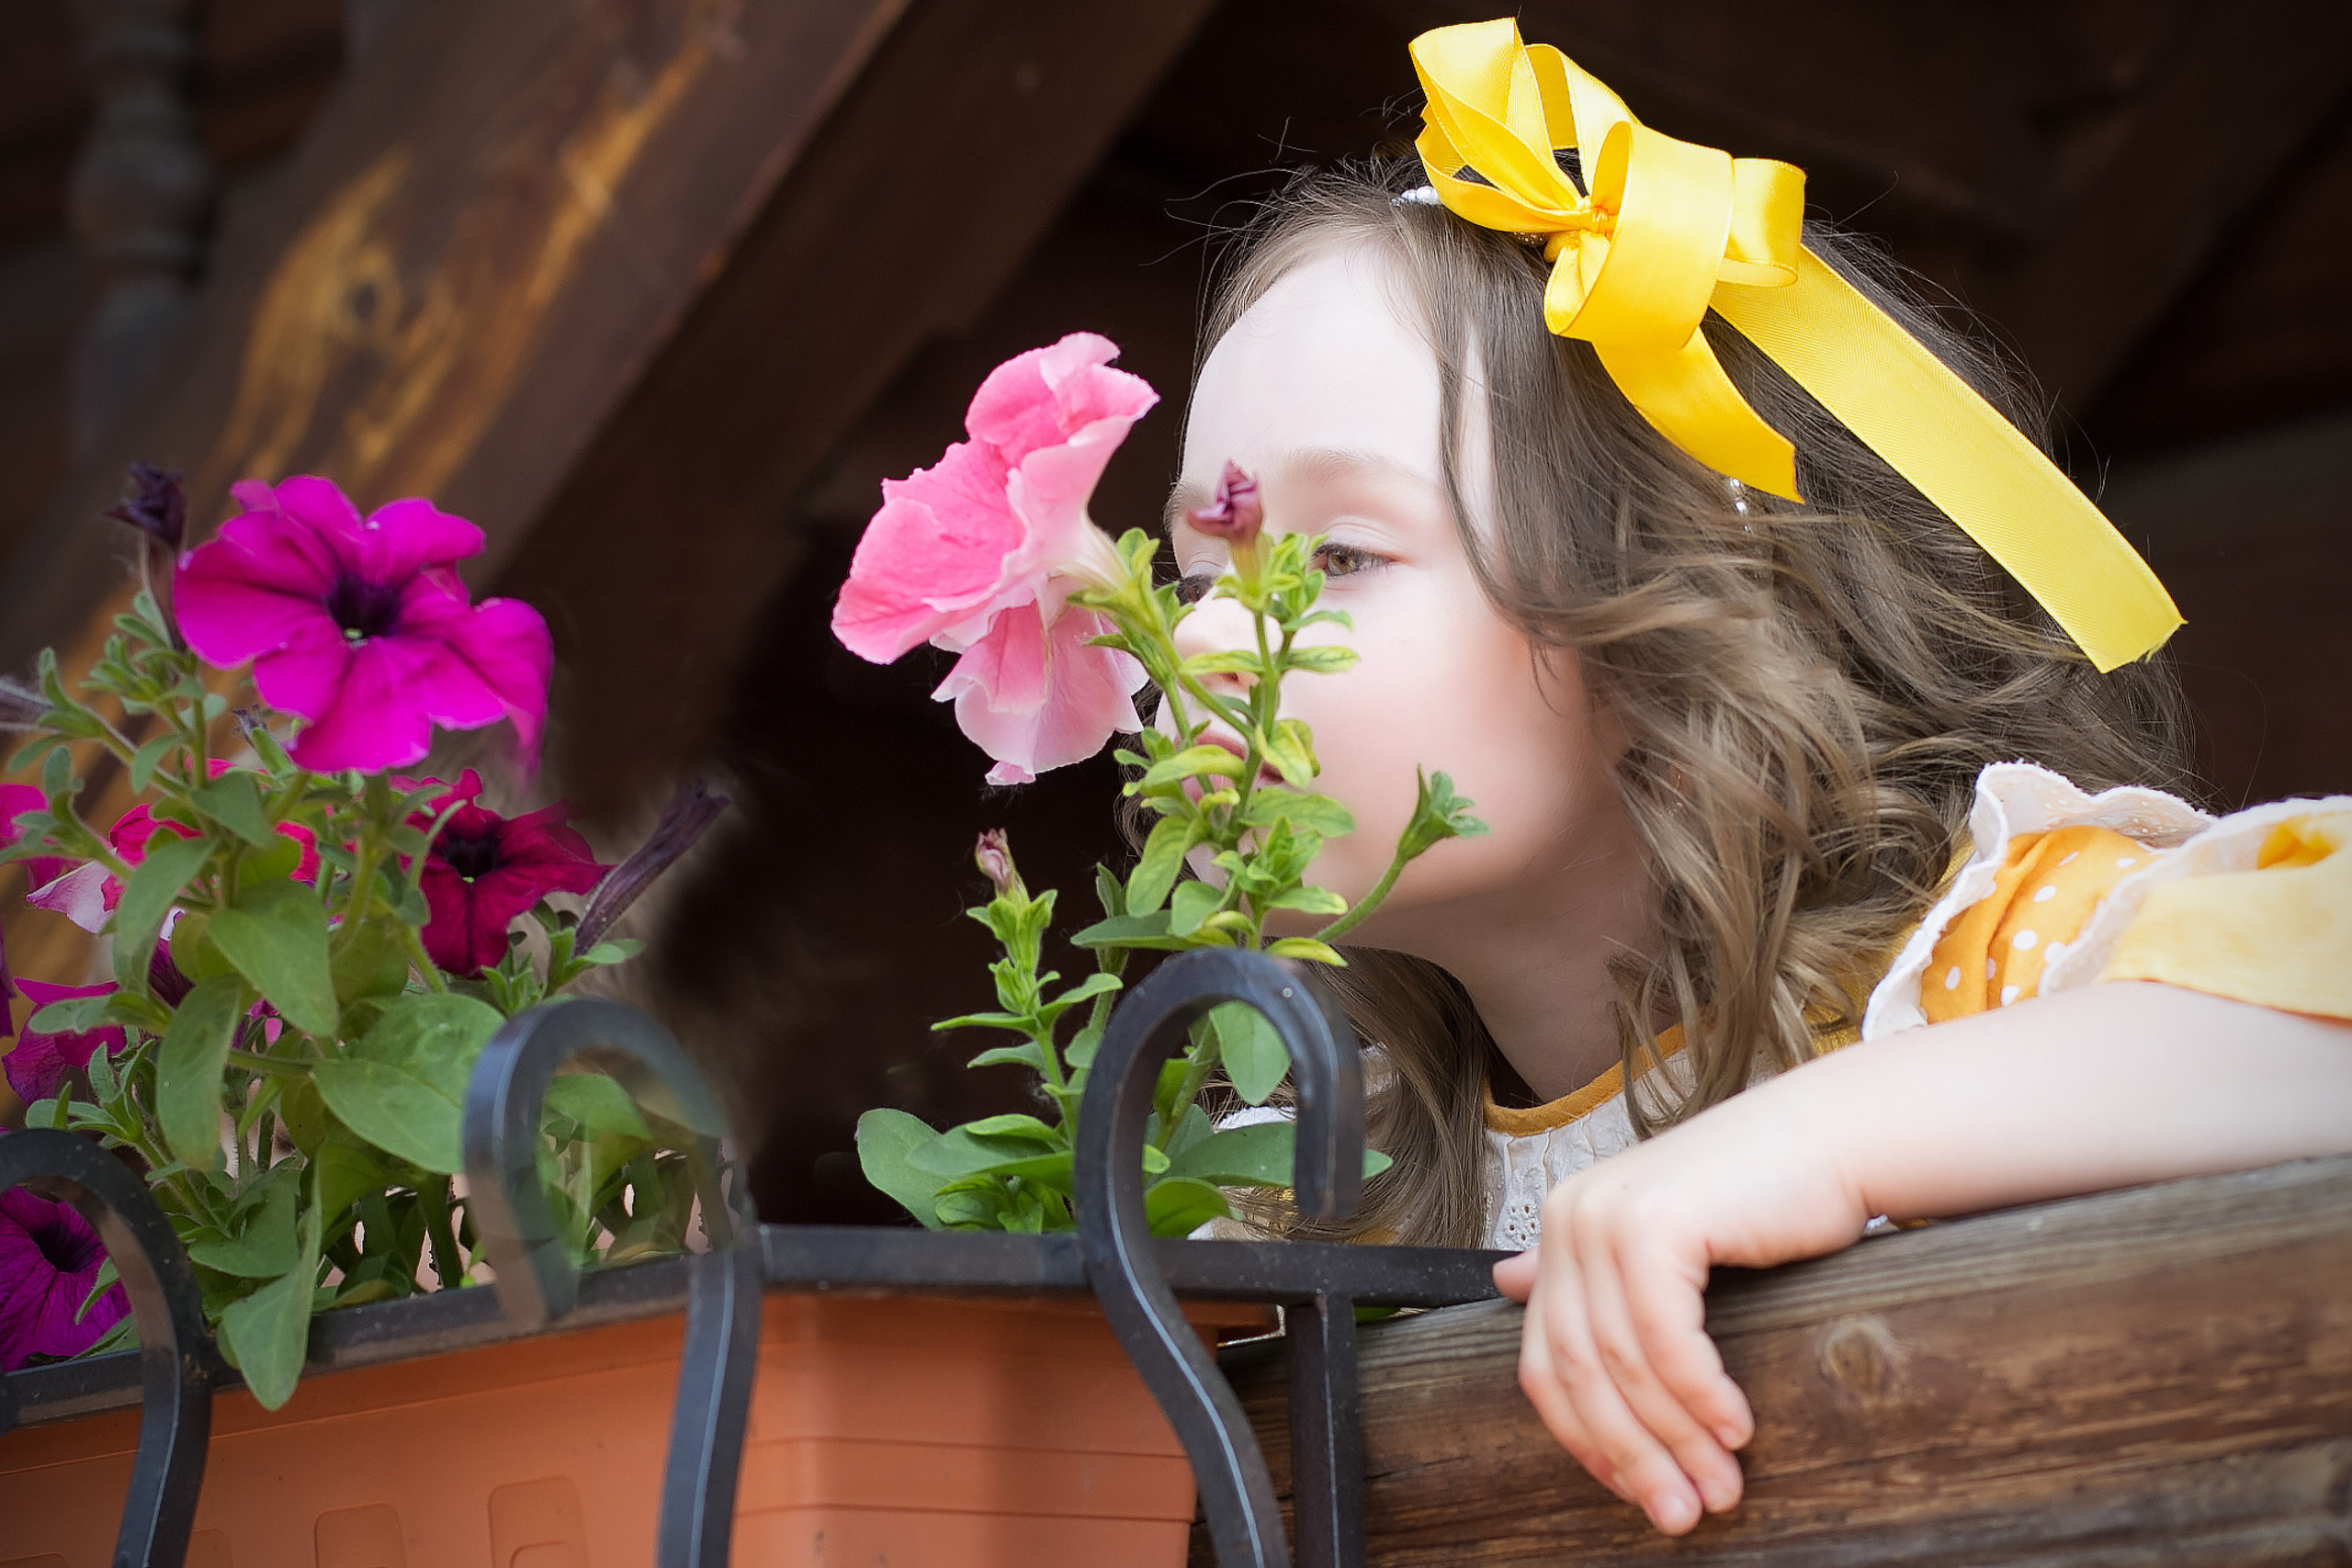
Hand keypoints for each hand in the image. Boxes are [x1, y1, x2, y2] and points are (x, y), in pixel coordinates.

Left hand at [1491, 1078, 1867, 1533]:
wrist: (1827, 1142)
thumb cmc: (1754, 1202)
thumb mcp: (1660, 1242)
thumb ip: (1587, 1270)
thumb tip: (1505, 1284)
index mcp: (1561, 1230)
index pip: (1544, 1362)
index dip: (1585, 1440)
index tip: (1633, 1493)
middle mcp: (1569, 1220)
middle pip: (1579, 1372)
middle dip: (1632, 1456)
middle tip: (1681, 1513)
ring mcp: (1604, 1218)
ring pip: (1623, 1366)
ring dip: (1677, 1440)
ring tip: (1720, 1487)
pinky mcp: (1653, 1224)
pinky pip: (1666, 1341)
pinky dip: (1701, 1397)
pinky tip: (1736, 1430)